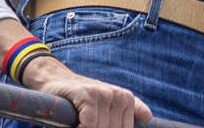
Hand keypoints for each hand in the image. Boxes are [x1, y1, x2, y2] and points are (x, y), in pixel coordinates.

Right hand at [21, 56, 151, 127]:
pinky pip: (89, 125)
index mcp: (126, 99)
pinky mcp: (88, 94)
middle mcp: (119, 95)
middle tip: (85, 124)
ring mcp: (104, 93)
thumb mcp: (107, 101)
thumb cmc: (81, 97)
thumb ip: (129, 108)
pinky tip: (75, 123)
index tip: (95, 126)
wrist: (55, 80)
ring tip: (79, 123)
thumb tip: (148, 116)